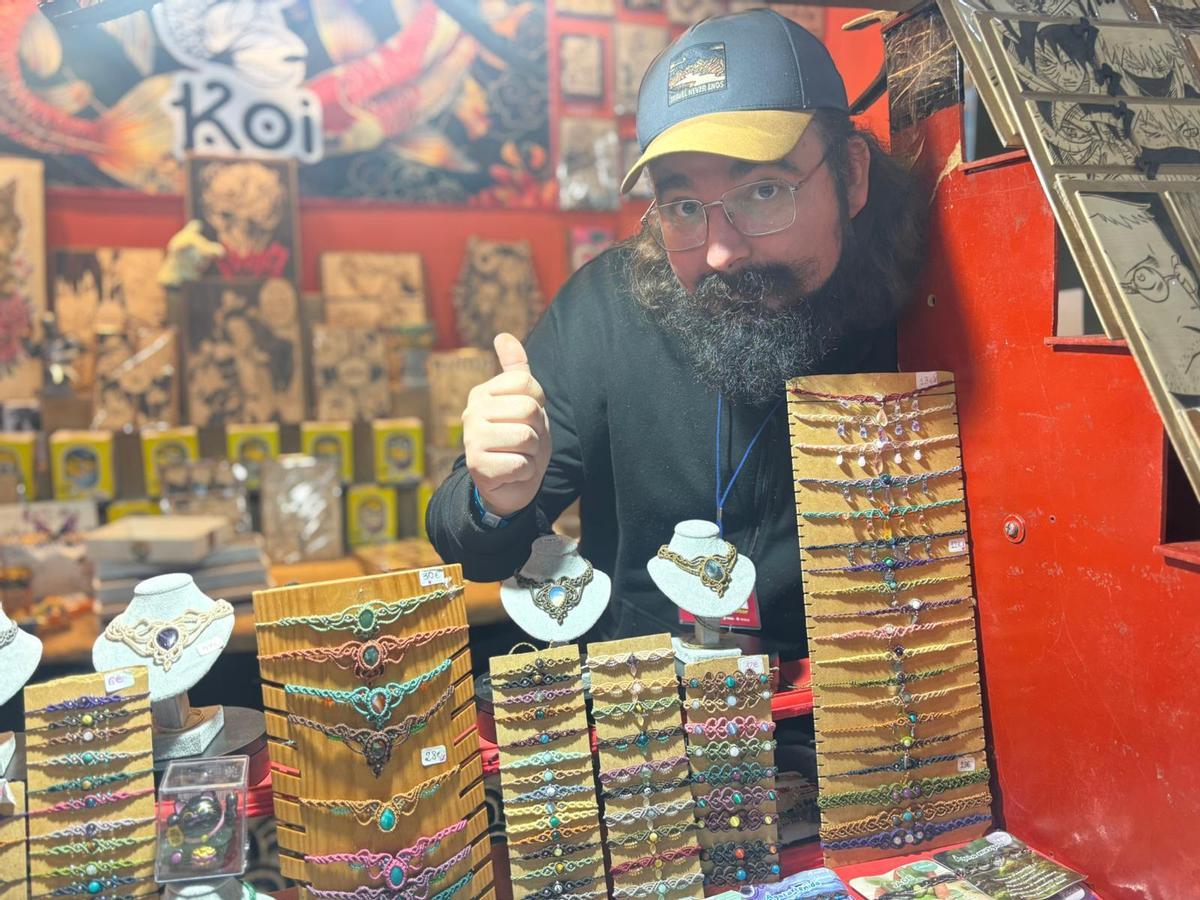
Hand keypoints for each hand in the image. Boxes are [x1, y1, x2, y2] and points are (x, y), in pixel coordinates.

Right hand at [462, 333, 551, 517]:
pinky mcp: (478, 467)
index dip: (539, 404)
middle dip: (537, 430)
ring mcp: (472, 440)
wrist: (509, 484)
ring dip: (533, 452)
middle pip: (529, 410)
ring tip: (518, 455)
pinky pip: (522, 464)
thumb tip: (503, 335)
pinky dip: (525, 472)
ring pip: (527, 437)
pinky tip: (512, 472)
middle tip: (524, 441)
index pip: (528, 384)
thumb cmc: (518, 439)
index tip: (527, 417)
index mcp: (482, 392)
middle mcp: (471, 412)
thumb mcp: (522, 401)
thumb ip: (516, 370)